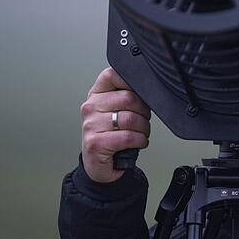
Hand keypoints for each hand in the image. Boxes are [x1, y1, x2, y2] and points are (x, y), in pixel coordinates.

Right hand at [80, 67, 150, 182]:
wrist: (99, 164)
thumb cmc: (111, 135)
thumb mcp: (116, 110)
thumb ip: (127, 95)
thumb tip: (149, 87)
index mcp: (96, 94)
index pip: (113, 74)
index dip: (132, 82)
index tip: (140, 94)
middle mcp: (90, 107)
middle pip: (129, 98)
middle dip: (144, 112)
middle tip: (143, 120)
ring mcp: (91, 125)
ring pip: (131, 119)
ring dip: (144, 128)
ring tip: (140, 133)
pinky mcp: (95, 143)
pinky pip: (128, 136)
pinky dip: (140, 141)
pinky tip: (137, 142)